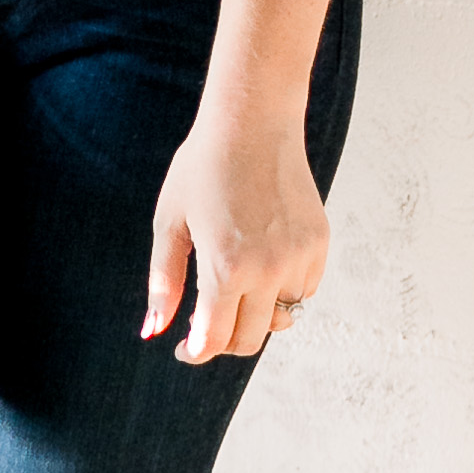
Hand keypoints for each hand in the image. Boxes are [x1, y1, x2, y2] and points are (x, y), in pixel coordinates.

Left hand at [144, 97, 328, 364]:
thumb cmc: (203, 167)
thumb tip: (154, 331)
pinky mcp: (319, 244)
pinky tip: (264, 259)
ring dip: (256, 313)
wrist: (252, 121)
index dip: (196, 351)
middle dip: (224, 341)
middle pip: (250, 339)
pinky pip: (303, 289)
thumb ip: (164, 283)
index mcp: (226, 268)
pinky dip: (284, 289)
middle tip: (208, 321)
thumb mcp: (171, 224)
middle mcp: (268, 270)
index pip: (215, 340)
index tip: (186, 347)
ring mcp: (299, 258)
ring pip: (280, 317)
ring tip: (237, 278)